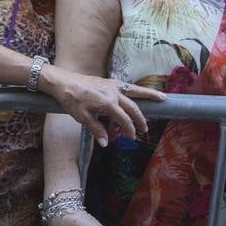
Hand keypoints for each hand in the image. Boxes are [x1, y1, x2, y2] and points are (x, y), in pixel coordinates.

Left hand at [44, 69, 162, 146]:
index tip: (132, 138)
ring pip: (136, 91)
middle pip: (133, 108)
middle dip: (141, 120)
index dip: (130, 130)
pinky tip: (141, 92)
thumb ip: (96, 129)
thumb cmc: (71, 99)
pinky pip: (128, 86)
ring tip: (163, 98)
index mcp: (108, 103)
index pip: (124, 119)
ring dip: (150, 95)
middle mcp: (114, 93)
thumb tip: (106, 143)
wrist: (63, 81)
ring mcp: (113, 85)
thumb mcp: (81, 117)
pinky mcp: (109, 81)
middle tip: (145, 130)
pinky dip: (137, 89)